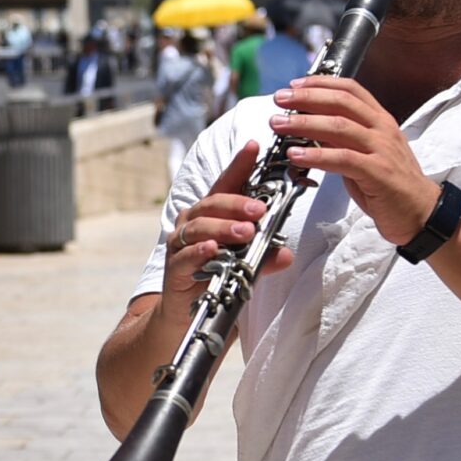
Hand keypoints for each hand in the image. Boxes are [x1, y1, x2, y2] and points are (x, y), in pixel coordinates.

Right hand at [157, 141, 293, 307]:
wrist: (188, 314)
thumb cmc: (217, 277)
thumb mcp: (246, 264)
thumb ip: (264, 257)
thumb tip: (286, 254)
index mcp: (211, 214)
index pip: (226, 184)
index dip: (239, 164)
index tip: (254, 146)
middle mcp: (192, 223)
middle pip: (212, 204)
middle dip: (237, 204)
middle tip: (260, 210)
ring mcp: (180, 244)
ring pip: (199, 227)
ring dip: (223, 228)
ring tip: (246, 232)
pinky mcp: (174, 269)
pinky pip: (186, 256)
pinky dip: (200, 251)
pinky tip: (212, 249)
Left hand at [267, 77, 443, 247]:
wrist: (422, 213)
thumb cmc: (391, 186)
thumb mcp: (366, 154)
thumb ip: (343, 140)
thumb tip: (312, 130)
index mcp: (380, 121)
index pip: (351, 89)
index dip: (321, 83)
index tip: (295, 84)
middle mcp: (382, 129)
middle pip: (341, 102)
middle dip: (306, 97)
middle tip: (280, 99)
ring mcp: (382, 149)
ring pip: (340, 127)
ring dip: (304, 123)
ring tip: (279, 124)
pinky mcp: (378, 173)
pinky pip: (343, 159)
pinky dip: (317, 155)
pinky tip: (296, 154)